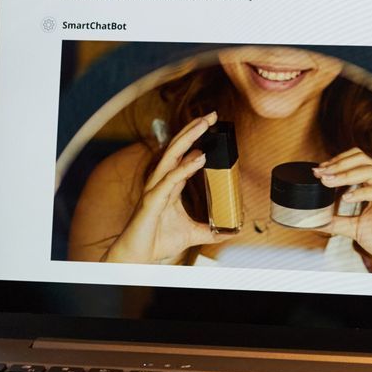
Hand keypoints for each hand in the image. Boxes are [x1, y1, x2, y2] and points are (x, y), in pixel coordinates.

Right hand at [103, 113, 240, 264]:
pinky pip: (170, 180)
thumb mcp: (193, 234)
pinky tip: (198, 158)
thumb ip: (211, 231)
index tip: (212, 126)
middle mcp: (161, 182)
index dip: (196, 139)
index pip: (183, 155)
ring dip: (187, 139)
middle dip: (193, 130)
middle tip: (210, 115)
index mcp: (170, 185)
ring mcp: (156, 189)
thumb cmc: (158, 240)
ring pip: (171, 157)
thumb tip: (232, 231)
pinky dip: (184, 168)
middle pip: (177, 148)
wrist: (138, 256)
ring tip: (203, 125)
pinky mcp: (152, 201)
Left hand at [311, 148, 371, 275]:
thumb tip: (314, 220)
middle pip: (363, 159)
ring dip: (346, 175)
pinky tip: (346, 198)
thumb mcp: (355, 227)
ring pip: (371, 171)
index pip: (358, 159)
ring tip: (328, 182)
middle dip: (338, 165)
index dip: (337, 161)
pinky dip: (362, 192)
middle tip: (320, 174)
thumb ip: (336, 221)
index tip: (318, 170)